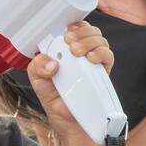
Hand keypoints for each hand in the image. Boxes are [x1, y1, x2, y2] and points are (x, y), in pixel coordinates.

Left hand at [27, 21, 112, 136]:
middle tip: (69, 42)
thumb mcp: (38, 81)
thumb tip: (51, 63)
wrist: (67, 120)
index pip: (73, 27)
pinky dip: (101, 53)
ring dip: (89, 41)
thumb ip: (37, 68)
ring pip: (99, 39)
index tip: (66, 31)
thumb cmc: (54, 97)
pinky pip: (108, 56)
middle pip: (88, 29)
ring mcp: (93, 61)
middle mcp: (81, 52)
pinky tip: (91, 59)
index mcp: (65, 49)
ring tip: (77, 52)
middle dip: (81, 32)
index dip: (72, 24)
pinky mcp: (103, 72)